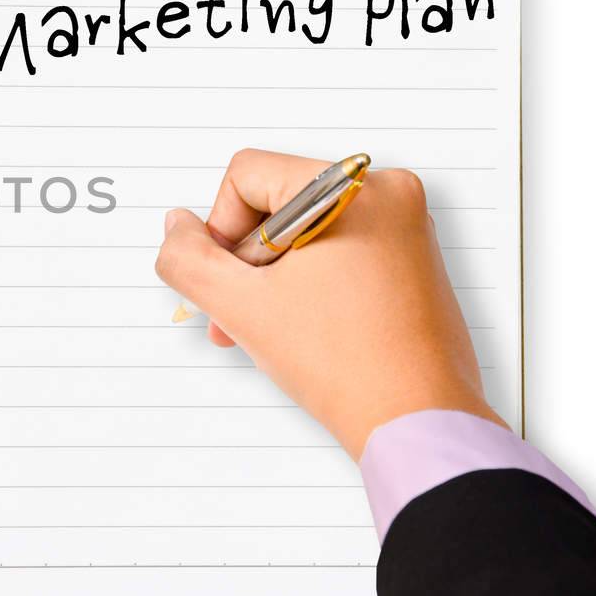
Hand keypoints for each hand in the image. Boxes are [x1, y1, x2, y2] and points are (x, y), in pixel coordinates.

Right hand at [153, 149, 503, 458]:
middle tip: (240, 311)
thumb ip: (190, 259)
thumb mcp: (242, 307)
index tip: (229, 278)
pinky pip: (338, 248)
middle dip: (246, 261)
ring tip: (271, 327)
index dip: (219, 228)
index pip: (247, 175)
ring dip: (273, 277)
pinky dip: (309, 282)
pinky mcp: (411, 259)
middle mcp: (387, 195)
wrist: (418, 420)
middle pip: (276, 202)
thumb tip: (177, 228)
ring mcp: (406, 227)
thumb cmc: (350, 366)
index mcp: (352, 189)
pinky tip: (303, 327)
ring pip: (304, 230)